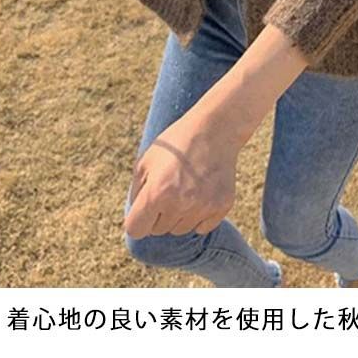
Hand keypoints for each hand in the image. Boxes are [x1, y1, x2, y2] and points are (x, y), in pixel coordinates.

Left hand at [124, 109, 238, 239]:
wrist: (214, 129)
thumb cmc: (176, 144)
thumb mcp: (146, 162)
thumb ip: (136, 193)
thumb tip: (136, 219)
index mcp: (155, 193)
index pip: (136, 230)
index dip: (138, 219)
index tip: (145, 208)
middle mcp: (179, 204)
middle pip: (159, 230)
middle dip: (160, 213)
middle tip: (170, 187)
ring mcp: (202, 207)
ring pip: (181, 229)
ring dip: (180, 215)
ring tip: (186, 187)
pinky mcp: (221, 206)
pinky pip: (202, 227)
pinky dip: (200, 215)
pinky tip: (201, 192)